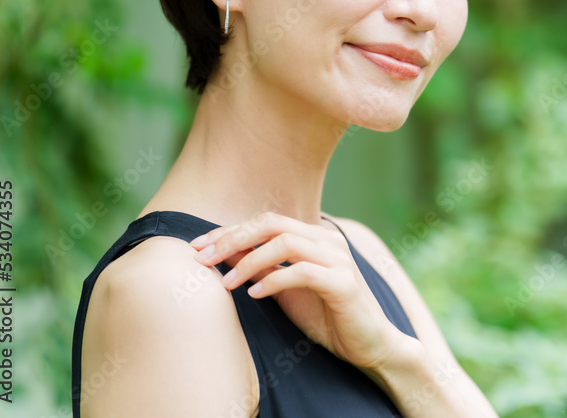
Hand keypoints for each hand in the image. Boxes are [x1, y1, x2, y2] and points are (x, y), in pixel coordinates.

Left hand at [188, 211, 412, 371]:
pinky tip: (254, 294)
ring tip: (226, 282)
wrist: (369, 344)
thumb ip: (261, 269)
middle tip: (202, 258)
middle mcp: (327, 240)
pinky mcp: (344, 282)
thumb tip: (223, 253)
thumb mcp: (286, 291)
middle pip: (272, 224)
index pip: (265, 222)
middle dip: (232, 238)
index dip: (229, 231)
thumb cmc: (327, 317)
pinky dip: (274, 281)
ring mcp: (338, 259)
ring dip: (249, 260)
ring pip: (286, 243)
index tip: (197, 247)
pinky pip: (303, 272)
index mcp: (313, 237)